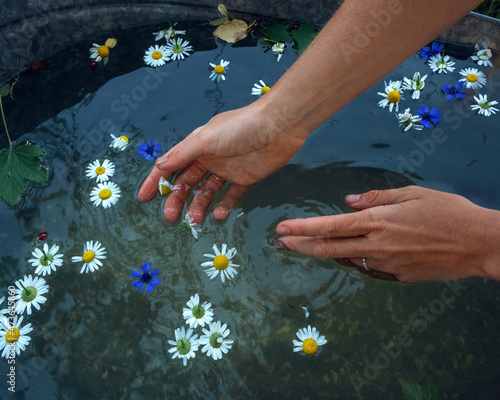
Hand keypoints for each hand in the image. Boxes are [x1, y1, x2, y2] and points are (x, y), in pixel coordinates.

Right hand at [137, 102, 305, 222]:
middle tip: (171, 218)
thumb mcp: (206, 139)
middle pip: (187, 183)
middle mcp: (210, 158)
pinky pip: (231, 196)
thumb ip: (183, 154)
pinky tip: (219, 215)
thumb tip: (159, 166)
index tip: (144, 198)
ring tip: (196, 221)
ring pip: (207, 192)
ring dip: (199, 206)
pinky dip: (224, 206)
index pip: (171, 165)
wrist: (278, 126)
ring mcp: (227, 169)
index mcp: (197, 146)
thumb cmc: (240, 127)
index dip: (157, 181)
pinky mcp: (245, 179)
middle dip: (177, 199)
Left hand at [276, 186, 499, 282]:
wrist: (479, 245)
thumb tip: (347, 202)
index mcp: (378, 222)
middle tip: (280, 243)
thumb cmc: (448, 212)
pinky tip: (346, 253)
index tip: (282, 228)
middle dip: (300, 246)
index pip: (330, 226)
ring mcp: (386, 265)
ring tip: (306, 245)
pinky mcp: (397, 277)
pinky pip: (368, 267)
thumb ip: (375, 198)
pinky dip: (353, 258)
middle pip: (328, 248)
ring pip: (346, 259)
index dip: (302, 228)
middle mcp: (377, 246)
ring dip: (324, 252)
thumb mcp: (412, 194)